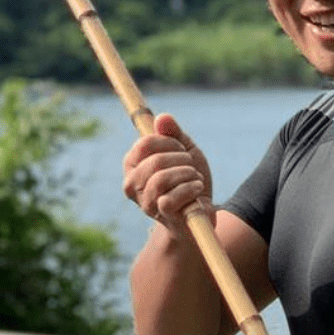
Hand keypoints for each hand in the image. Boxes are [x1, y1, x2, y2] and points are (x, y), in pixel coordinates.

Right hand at [122, 113, 213, 239]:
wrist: (202, 210)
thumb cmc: (188, 179)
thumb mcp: (184, 150)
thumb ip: (173, 133)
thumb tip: (162, 118)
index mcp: (133, 165)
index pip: (145, 143)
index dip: (169, 142)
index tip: (181, 149)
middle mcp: (132, 185)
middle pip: (155, 161)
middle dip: (182, 159)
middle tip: (191, 166)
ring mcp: (145, 202)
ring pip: (162, 179)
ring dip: (187, 174)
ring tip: (195, 178)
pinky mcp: (160, 216)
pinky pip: (171, 199)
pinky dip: (190, 189)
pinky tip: (197, 189)